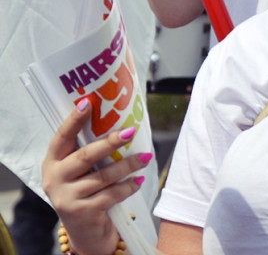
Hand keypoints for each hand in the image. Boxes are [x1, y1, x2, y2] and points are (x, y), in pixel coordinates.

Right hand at [42, 100, 151, 254]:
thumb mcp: (82, 170)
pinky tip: (139, 180)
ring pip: (103, 176)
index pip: (62, 137)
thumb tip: (122, 122)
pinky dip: (128, 186)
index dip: (74, 120)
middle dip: (110, 142)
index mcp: (53, 162)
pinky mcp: (82, 212)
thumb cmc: (87, 190)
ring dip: (128, 165)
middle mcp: (55, 179)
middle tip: (132, 131)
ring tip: (146, 157)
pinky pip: (111, 195)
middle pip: (85, 156)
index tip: (88, 102)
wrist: (85, 231)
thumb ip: (91, 150)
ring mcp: (66, 197)